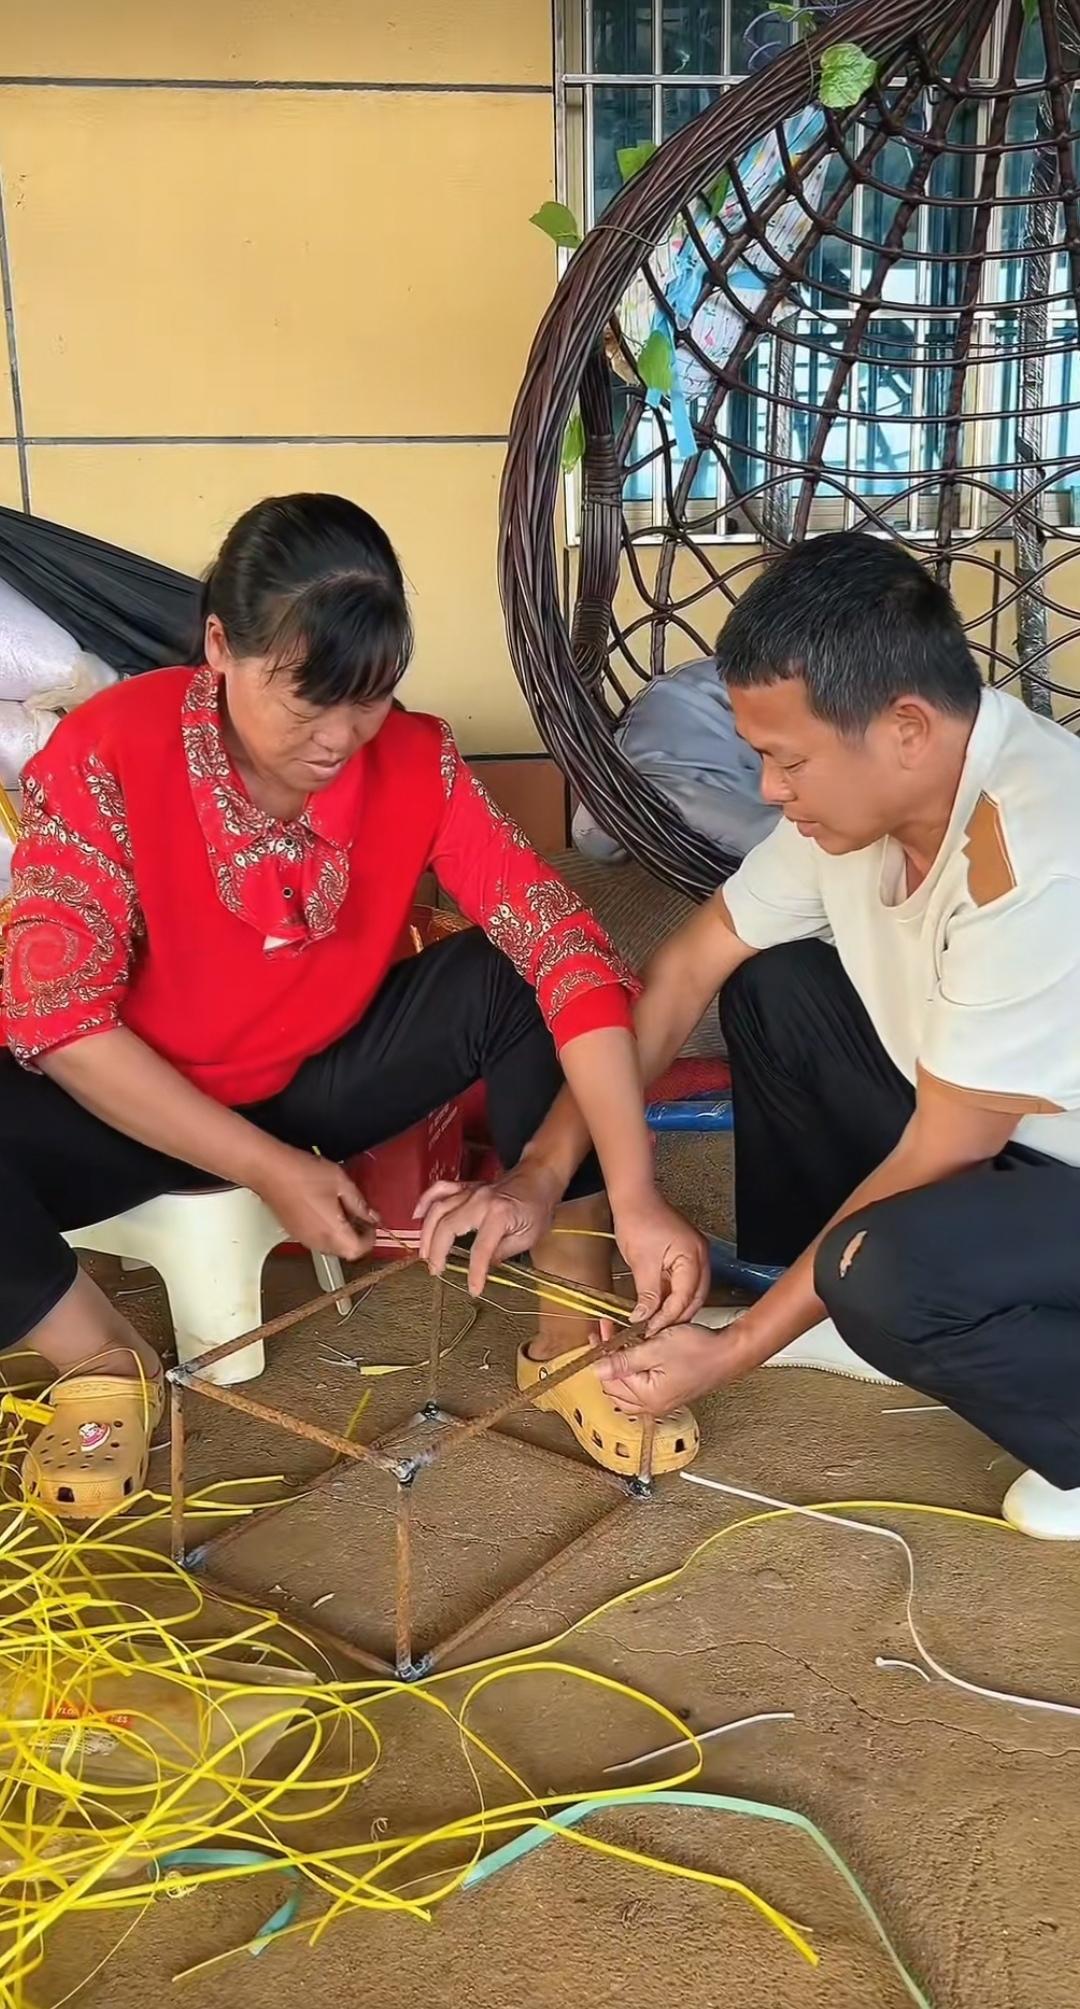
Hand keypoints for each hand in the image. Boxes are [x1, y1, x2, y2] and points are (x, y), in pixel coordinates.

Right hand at [255, 1144, 377, 1260]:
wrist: (270, 1170)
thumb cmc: (301, 1174)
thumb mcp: (341, 1183)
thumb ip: (359, 1203)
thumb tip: (369, 1216)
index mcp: (332, 1232)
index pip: (359, 1250)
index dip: (370, 1238)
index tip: (372, 1223)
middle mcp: (317, 1241)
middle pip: (345, 1251)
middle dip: (357, 1236)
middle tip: (361, 1216)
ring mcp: (303, 1238)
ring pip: (330, 1246)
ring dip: (341, 1234)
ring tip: (343, 1210)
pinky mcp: (293, 1232)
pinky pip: (316, 1239)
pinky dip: (326, 1230)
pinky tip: (326, 1209)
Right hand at [415, 1159, 562, 1294]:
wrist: (538, 1177)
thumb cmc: (537, 1208)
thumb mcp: (529, 1236)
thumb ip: (503, 1252)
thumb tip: (484, 1269)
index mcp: (499, 1214)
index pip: (481, 1249)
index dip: (475, 1272)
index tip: (472, 1290)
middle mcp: (479, 1200)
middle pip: (448, 1226)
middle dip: (437, 1252)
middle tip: (435, 1271)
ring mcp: (469, 1191)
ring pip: (438, 1209)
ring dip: (426, 1233)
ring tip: (424, 1255)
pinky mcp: (465, 1186)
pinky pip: (439, 1190)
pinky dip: (424, 1202)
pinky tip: (416, 1217)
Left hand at [595, 1315, 748, 1415]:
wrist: (729, 1353)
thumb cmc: (700, 1350)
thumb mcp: (655, 1348)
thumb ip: (623, 1360)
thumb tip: (596, 1369)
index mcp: (648, 1397)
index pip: (610, 1380)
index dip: (602, 1355)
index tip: (600, 1334)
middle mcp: (653, 1405)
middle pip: (616, 1387)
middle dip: (608, 1360)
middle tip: (606, 1335)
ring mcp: (661, 1401)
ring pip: (627, 1389)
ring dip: (619, 1366)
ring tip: (619, 1342)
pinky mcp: (669, 1393)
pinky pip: (641, 1387)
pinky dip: (633, 1371)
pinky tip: (636, 1353)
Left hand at [612, 1195, 710, 1334]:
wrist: (635, 1200)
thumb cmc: (639, 1220)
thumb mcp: (641, 1262)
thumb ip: (647, 1293)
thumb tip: (644, 1317)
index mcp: (693, 1256)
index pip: (685, 1296)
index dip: (668, 1316)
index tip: (652, 1329)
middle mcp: (701, 1256)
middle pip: (695, 1298)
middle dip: (676, 1317)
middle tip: (656, 1331)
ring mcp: (696, 1256)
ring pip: (691, 1293)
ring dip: (675, 1309)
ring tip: (657, 1322)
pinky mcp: (687, 1257)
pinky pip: (684, 1283)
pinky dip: (673, 1297)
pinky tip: (660, 1307)